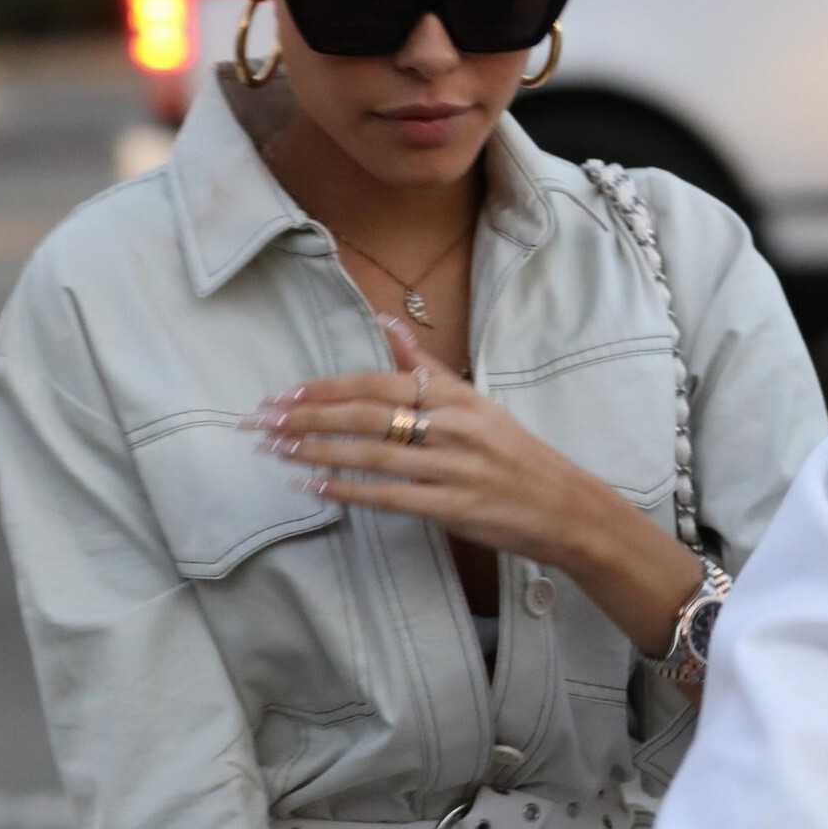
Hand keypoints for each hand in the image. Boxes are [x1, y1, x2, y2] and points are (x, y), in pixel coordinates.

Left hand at [243, 320, 704, 653]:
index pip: (378, 382)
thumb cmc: (514, 455)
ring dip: (318, 451)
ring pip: (372, 453)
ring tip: (277, 451)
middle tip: (262, 422)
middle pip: (366, 414)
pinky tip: (317, 487)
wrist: (565, 508)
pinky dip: (351, 490)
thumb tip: (384, 321)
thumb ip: (426, 366)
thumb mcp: (476, 401)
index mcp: (455, 396)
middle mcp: (453, 426)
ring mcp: (453, 467)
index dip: (327, 388)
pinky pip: (392, 496)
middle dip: (308, 417)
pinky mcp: (454, 507)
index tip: (285, 394)